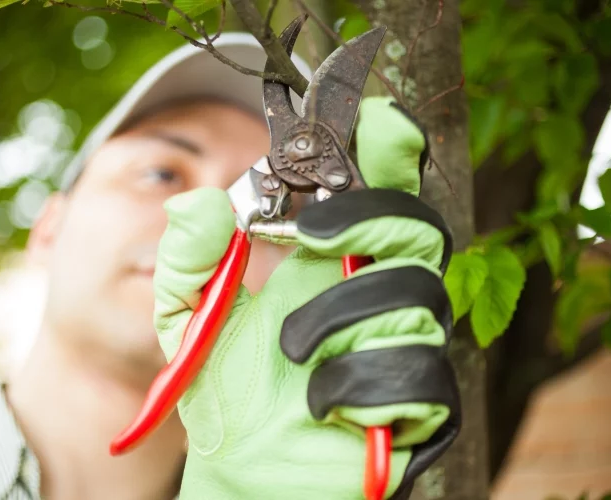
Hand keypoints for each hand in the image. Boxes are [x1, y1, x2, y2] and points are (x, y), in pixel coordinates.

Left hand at [153, 96, 459, 499]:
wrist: (242, 472)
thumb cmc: (227, 392)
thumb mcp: (190, 318)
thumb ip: (189, 260)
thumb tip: (194, 201)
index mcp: (336, 268)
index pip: (383, 196)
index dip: (392, 155)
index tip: (382, 120)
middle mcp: (381, 298)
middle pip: (420, 230)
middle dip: (369, 222)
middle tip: (311, 236)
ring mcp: (405, 351)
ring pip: (417, 300)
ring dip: (342, 318)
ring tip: (291, 352)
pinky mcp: (420, 411)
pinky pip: (421, 377)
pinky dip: (359, 384)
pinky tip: (320, 404)